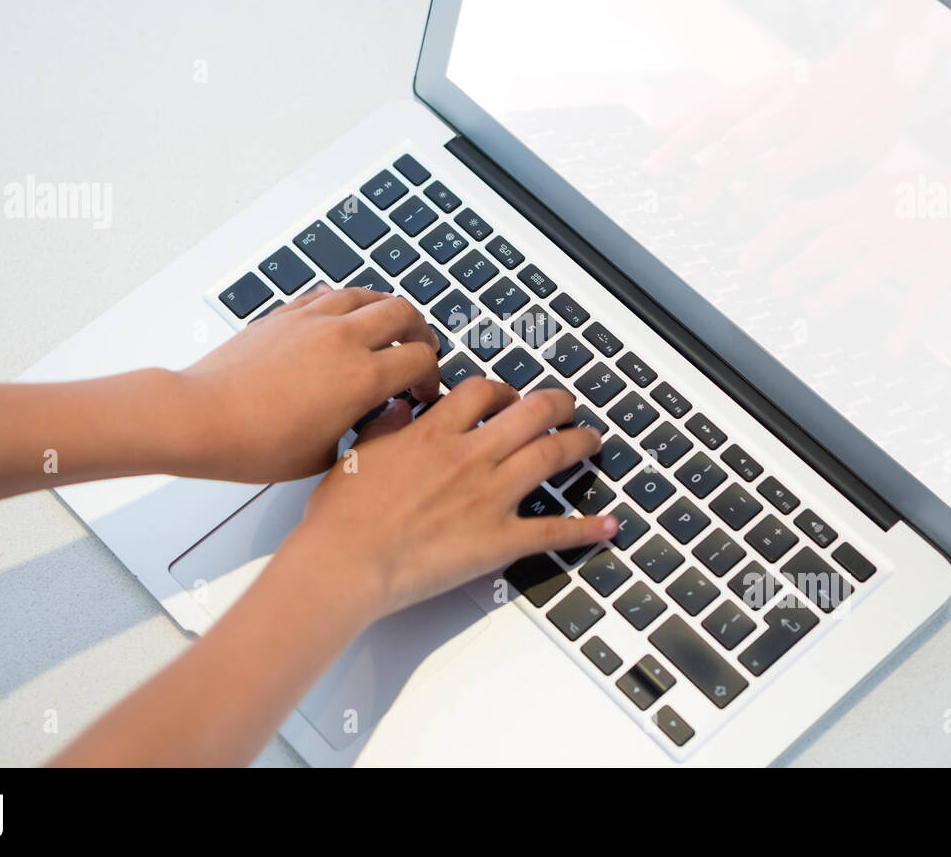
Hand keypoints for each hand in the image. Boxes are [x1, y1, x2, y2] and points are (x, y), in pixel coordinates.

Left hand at [172, 285, 441, 482]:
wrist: (202, 418)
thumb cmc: (257, 444)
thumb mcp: (326, 454)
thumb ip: (362, 432)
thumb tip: (377, 417)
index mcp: (361, 377)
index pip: (420, 359)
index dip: (431, 376)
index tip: (422, 391)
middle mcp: (343, 340)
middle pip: (404, 313)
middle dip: (420, 331)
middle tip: (419, 349)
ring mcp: (312, 321)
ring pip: (367, 294)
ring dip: (385, 309)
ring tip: (386, 327)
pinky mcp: (284, 315)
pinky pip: (328, 294)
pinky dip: (346, 302)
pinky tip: (342, 317)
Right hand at [290, 378, 617, 620]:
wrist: (345, 561)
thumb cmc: (342, 516)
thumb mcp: (357, 453)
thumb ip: (384, 425)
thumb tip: (398, 406)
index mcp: (434, 434)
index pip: (482, 392)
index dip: (503, 389)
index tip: (508, 396)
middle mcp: (469, 457)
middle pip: (530, 414)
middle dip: (555, 405)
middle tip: (565, 405)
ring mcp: (489, 497)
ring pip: (550, 457)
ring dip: (579, 445)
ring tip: (593, 441)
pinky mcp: (499, 539)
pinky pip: (552, 531)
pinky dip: (586, 529)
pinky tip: (608, 525)